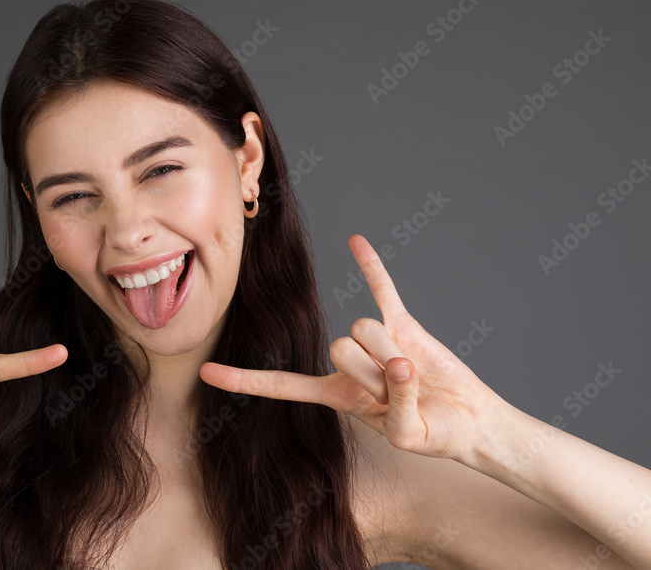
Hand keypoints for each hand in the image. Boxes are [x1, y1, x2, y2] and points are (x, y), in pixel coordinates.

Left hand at [200, 234, 507, 462]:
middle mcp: (345, 363)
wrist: (468, 418)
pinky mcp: (401, 322)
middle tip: (400, 392)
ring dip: (395, 354)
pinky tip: (355, 240)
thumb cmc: (432, 432)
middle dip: (375, 371)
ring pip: (364, 329)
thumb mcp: (407, 432)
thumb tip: (399, 365)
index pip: (279, 385)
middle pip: (340, 347)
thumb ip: (396, 401)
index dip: (244, 381)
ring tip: (414, 375)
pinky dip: (370, 266)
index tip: (205, 372)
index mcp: (335, 395)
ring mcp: (372, 340)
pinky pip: (382, 288)